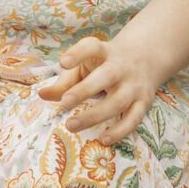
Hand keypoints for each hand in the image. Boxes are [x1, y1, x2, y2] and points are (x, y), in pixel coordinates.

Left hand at [36, 36, 161, 144]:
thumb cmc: (104, 64)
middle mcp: (121, 67)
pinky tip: (102, 139)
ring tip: (71, 126)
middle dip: (85, 90)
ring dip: (95, 115)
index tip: (63, 63)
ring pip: (117, 101)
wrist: (147, 56)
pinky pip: (133, 119)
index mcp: (104, 52)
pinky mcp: (144, 102)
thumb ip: (65, 81)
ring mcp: (134, 85)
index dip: (78, 54)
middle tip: (65, 102)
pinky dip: (120, 131)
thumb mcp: (85, 65)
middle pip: (106, 76)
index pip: (92, 48)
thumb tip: (41, 95)